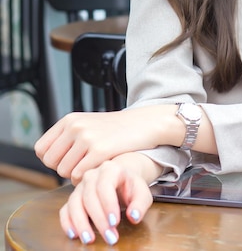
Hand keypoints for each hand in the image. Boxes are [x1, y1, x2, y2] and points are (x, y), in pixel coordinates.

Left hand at [34, 106, 176, 181]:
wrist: (144, 123)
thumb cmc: (115, 128)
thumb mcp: (87, 124)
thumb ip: (66, 137)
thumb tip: (45, 157)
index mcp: (69, 119)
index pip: (41, 149)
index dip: (52, 159)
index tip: (68, 159)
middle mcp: (75, 126)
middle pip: (51, 162)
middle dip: (63, 168)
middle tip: (82, 164)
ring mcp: (87, 137)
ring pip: (64, 171)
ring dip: (76, 174)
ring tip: (92, 165)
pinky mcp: (100, 150)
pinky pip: (79, 175)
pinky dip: (87, 177)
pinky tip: (99, 168)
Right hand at [60, 153, 157, 245]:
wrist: (121, 180)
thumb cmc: (131, 187)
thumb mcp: (141, 193)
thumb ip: (140, 204)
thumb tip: (134, 216)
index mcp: (110, 169)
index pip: (105, 185)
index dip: (108, 204)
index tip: (115, 222)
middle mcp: (92, 175)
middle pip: (90, 196)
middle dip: (98, 219)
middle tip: (110, 237)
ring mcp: (80, 186)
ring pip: (74, 203)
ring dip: (81, 223)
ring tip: (89, 240)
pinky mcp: (73, 198)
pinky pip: (65, 210)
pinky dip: (67, 222)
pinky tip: (74, 235)